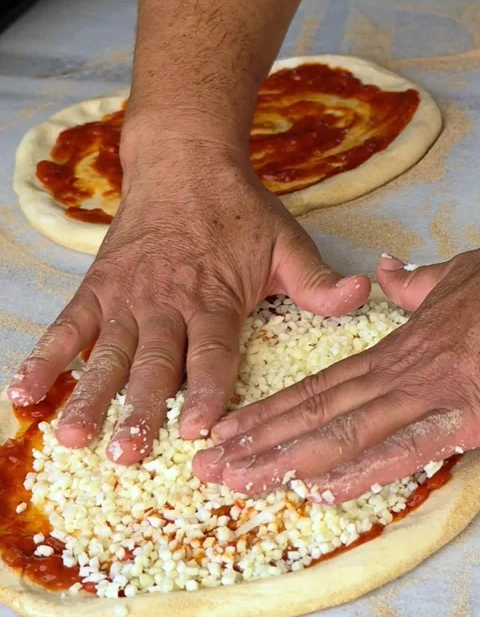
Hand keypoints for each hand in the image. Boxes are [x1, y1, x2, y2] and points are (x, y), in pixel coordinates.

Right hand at [8, 133, 369, 463]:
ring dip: (89, 394)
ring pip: (107, 353)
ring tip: (74, 435)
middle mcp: (167, 304)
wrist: (184, 162)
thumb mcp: (285, 241)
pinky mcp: (97, 289)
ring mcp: (127, 298)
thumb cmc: (238, 210)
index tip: (200, 429)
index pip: (213, 353)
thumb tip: (361, 295)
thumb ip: (316, 279)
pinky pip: (67, 327)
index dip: (208, 391)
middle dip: (141, 410)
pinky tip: (24, 392)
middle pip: (154, 364)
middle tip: (128, 453)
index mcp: (215, 299)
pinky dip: (45, 358)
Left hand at [193, 251, 479, 500]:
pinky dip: (361, 470)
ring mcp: (426, 398)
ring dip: (286, 460)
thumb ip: (415, 283)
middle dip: (257, 443)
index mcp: (392, 353)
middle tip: (207, 468)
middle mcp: (396, 377)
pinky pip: (404, 449)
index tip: (226, 429)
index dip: (268, 411)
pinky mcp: (461, 418)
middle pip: (313, 414)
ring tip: (237, 481)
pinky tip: (319, 489)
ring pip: (342, 433)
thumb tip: (386, 272)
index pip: (316, 387)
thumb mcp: (455, 277)